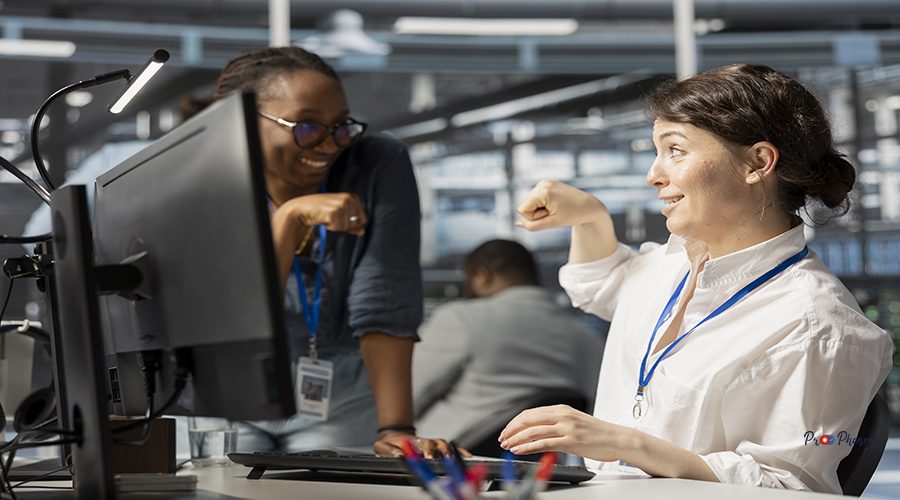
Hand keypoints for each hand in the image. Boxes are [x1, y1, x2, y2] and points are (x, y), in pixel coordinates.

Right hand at [279, 192, 367, 235]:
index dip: (351, 222)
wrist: (302, 208)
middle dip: (344, 225)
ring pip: (346, 227)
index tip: (339, 215)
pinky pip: (337, 228)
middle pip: (355, 223)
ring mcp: (341, 205)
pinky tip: (323, 219)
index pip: (363, 219)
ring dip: (336, 226)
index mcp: (353, 197)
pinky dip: (330, 227)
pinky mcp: (333, 212)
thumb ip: (352, 223)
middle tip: (331, 216)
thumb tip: (362, 232)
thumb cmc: (321, 211)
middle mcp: (348, 199)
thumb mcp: (339, 214)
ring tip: (326, 216)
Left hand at [373, 431, 466, 458]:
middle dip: (442, 451)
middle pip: (438, 444)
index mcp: (414, 442)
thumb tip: (398, 454)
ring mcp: (434, 445)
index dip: (427, 449)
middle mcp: (426, 442)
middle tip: (444, 459)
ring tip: (460, 458)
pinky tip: (468, 457)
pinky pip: (452, 450)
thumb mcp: (382, 446)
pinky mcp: (439, 449)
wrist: (395, 438)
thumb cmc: (390, 445)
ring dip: (453, 451)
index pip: (423, 444)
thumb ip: (387, 450)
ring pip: (446, 445)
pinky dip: (461, 452)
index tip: (429, 456)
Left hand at [498, 405, 632, 462]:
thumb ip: (556, 424)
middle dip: (511, 429)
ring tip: (507, 446)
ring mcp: (566, 427)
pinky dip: (528, 447)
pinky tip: (519, 450)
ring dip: (516, 439)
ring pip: (533, 431)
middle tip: (502, 438)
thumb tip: (536, 432)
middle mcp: (562, 415)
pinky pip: (543, 443)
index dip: (515, 422)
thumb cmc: (597, 433)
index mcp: (561, 409)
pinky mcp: (571, 441)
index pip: (530, 413)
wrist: (618, 439)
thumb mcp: (574, 422)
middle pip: (528, 419)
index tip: (507, 431)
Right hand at [516, 180, 606, 231]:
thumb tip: (517, 223)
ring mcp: (544, 182)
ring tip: (557, 208)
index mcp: (543, 191)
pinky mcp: (547, 184)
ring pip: (530, 203)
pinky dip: (543, 204)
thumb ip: (532, 225)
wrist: (589, 206)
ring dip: (541, 209)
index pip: (522, 210)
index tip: (550, 215)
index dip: (534, 217)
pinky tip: (556, 204)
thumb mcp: (552, 223)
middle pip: (525, 206)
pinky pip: (536, 199)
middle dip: (538, 213)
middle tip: (556, 212)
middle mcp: (542, 183)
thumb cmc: (572, 215)